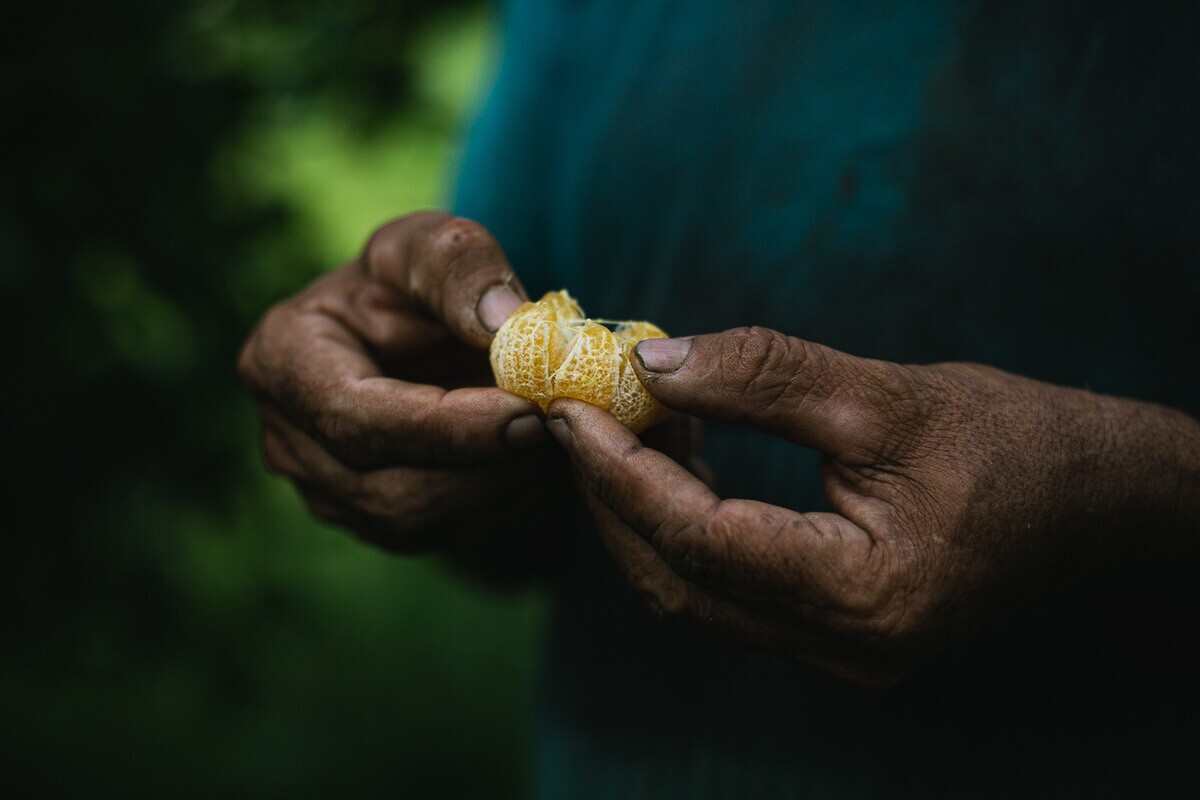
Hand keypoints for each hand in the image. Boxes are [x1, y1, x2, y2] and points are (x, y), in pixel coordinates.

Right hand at [238, 212, 562, 575]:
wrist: (411, 327)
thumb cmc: (414, 279)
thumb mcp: (431, 243)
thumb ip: (462, 266)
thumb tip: (507, 325)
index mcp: (281, 359)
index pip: (356, 417)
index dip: (445, 426)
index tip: (527, 413)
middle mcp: (286, 439)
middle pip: (387, 485)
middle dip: (484, 463)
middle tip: (559, 423)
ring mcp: (322, 490)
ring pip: (416, 519)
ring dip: (496, 485)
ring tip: (548, 430)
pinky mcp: (368, 521)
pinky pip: (437, 533)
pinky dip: (494, 502)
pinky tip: (527, 456)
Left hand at [546, 327, 1199, 684]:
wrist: (1107, 502)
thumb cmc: (1020, 443)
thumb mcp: (891, 395)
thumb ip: (766, 377)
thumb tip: (649, 361)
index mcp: (866, 599)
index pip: (700, 542)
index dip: (622, 473)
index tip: (570, 407)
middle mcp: (847, 650)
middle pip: (680, 586)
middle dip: (615, 499)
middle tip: (578, 414)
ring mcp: (843, 656)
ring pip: (699, 597)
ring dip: (647, 513)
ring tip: (626, 424)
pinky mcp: (840, 636)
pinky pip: (734, 592)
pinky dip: (691, 527)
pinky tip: (682, 457)